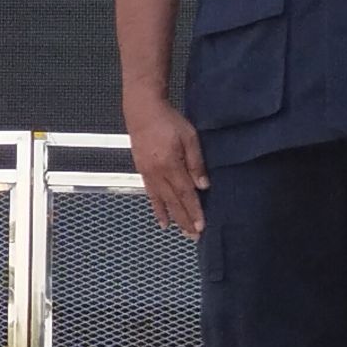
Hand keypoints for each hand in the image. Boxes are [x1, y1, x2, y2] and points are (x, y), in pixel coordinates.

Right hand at [124, 87, 206, 237]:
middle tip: (194, 236)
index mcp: (170, 164)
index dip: (194, 211)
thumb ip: (196, 162)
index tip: (201, 226)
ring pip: (162, 201)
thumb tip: (203, 185)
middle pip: (173, 201)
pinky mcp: (142, 171)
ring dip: (172, 218)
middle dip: (185, 220)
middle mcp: (157, 173)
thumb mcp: (189, 137)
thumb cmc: (167, 120)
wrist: (142, 110)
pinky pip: (151, 195)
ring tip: (180, 232)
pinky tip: (161, 219)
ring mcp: (148, 173)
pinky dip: (157, 208)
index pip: (185, 193)